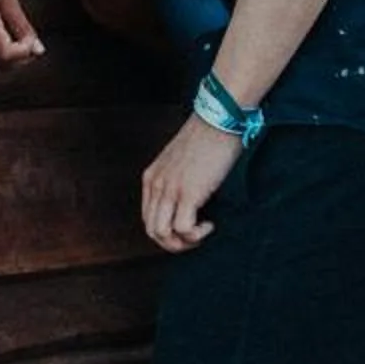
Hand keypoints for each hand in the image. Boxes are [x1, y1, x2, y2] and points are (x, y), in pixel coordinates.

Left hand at [141, 112, 242, 252]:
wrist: (217, 120)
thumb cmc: (206, 140)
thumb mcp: (181, 162)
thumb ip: (177, 180)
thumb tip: (188, 204)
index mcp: (151, 178)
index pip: (147, 218)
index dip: (167, 232)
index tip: (188, 229)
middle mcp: (155, 185)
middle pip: (151, 231)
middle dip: (174, 243)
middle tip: (196, 237)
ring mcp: (169, 189)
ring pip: (162, 234)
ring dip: (184, 242)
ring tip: (203, 231)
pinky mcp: (187, 193)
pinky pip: (183, 229)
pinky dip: (196, 234)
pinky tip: (210, 224)